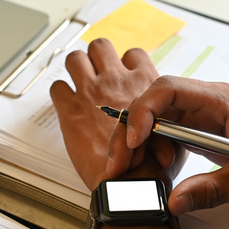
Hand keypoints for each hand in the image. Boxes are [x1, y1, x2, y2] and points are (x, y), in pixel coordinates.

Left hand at [50, 38, 161, 190]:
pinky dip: (59, 95)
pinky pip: (57, 88)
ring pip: (74, 59)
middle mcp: (115, 81)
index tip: (122, 75)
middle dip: (96, 57)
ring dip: (75, 69)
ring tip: (78, 83)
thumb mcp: (171, 134)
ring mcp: (90, 92)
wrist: (129, 181)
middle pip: (100, 47)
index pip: (133, 54)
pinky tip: (66, 105)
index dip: (125, 64)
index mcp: (143, 83)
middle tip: (96, 73)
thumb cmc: (149, 165)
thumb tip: (166, 121)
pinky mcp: (70, 110)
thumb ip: (165, 119)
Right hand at [108, 76, 228, 213]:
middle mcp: (204, 101)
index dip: (144, 112)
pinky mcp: (195, 129)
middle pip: (152, 105)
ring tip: (129, 172)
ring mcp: (198, 114)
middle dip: (129, 133)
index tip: (132, 141)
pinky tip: (150, 170)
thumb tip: (174, 201)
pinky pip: (162, 134)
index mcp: (220, 100)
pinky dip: (149, 151)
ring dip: (136, 144)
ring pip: (152, 120)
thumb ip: (213, 190)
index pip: (169, 90)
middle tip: (117, 165)